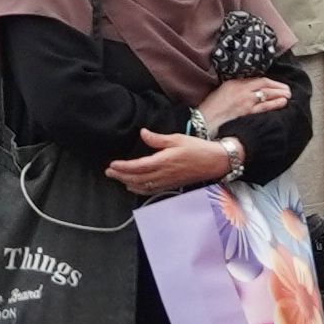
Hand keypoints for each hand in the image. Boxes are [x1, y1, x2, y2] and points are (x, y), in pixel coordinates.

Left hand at [114, 130, 242, 195]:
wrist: (215, 162)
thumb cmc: (198, 149)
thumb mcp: (177, 139)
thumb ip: (158, 139)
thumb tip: (143, 133)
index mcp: (164, 161)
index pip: (139, 166)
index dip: (124, 168)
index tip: (113, 165)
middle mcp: (164, 174)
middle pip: (137, 178)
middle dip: (121, 176)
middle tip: (109, 172)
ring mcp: (167, 181)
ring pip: (143, 186)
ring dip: (128, 183)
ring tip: (117, 178)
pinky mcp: (171, 185)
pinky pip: (151, 190)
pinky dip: (140, 190)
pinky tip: (133, 186)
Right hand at [192, 75, 286, 129]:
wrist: (203, 122)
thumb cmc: (210, 109)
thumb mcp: (221, 92)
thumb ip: (234, 89)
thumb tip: (248, 90)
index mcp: (234, 83)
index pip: (256, 80)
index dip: (270, 82)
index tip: (276, 84)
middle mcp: (241, 90)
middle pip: (265, 84)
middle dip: (278, 86)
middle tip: (287, 89)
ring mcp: (245, 101)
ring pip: (267, 94)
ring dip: (280, 93)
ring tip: (288, 94)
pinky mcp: (247, 112)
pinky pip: (264, 106)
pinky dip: (275, 103)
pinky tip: (283, 102)